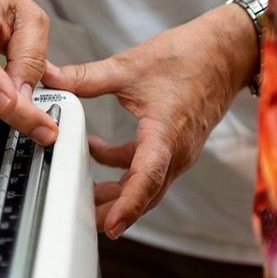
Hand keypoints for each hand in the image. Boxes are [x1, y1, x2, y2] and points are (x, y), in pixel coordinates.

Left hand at [41, 3, 258, 238]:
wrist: (226, 51)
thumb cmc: (190, 57)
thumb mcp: (129, 66)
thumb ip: (86, 76)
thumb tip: (50, 78)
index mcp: (166, 133)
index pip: (146, 178)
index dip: (128, 205)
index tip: (111, 226)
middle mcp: (177, 150)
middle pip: (145, 194)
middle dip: (114, 211)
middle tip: (83, 221)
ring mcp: (179, 151)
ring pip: (146, 185)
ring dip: (117, 192)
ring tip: (83, 196)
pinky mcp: (177, 145)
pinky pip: (149, 168)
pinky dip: (123, 168)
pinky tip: (97, 152)